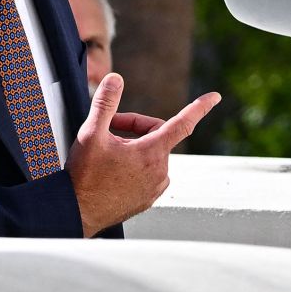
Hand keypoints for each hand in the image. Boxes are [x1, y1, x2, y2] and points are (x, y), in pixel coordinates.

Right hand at [66, 73, 220, 237]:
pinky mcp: (147, 199)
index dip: (199, 107)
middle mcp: (159, 171)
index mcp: (151, 153)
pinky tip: (111, 169)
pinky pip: (147, 173)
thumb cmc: (84, 176)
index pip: (182, 123)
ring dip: (132, 147)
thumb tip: (115, 80)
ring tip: (107, 153)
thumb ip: (105, 103)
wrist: (77, 210)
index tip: (214, 97)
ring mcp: (155, 187)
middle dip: (134, 127)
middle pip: (156, 135)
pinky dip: (133, 165)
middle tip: (109, 129)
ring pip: (151, 154)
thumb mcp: (91, 133)